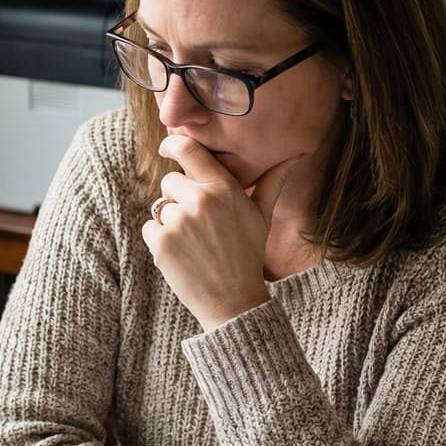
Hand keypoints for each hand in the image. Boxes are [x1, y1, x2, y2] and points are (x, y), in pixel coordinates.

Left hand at [142, 136, 304, 330]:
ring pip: (160, 207)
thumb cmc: (248, 255)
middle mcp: (199, 201)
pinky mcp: (161, 243)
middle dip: (178, 197)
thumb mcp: (262, 216)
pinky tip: (183, 254)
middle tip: (199, 223)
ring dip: (171, 222)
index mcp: (223, 189)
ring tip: (195, 243)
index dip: (172, 143)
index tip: (168, 146)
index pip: (188, 150)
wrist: (233, 301)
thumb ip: (271, 182)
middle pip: (170, 181)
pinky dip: (160, 240)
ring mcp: (178, 222)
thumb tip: (295, 155)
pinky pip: (150, 228)